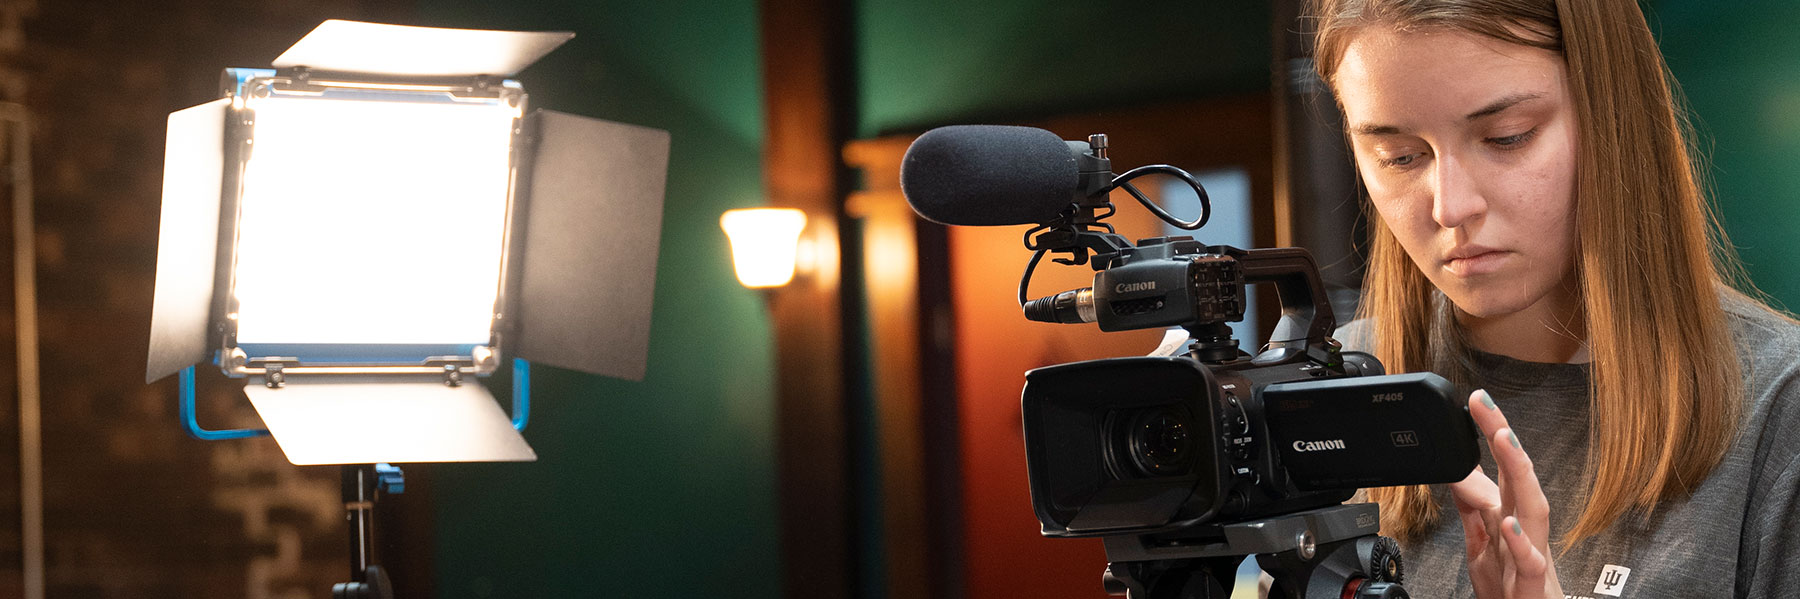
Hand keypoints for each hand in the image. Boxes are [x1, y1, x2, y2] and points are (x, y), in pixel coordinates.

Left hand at [1449, 389, 1562, 598]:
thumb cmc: (1511, 587)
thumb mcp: (1482, 542)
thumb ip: (1473, 507)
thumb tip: (1458, 471)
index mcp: (1512, 517)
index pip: (1503, 467)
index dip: (1491, 432)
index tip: (1475, 399)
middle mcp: (1525, 530)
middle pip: (1520, 476)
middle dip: (1505, 437)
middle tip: (1485, 403)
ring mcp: (1532, 555)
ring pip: (1534, 509)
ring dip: (1520, 473)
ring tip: (1504, 440)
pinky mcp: (1532, 585)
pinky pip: (1530, 562)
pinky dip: (1522, 542)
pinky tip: (1510, 523)